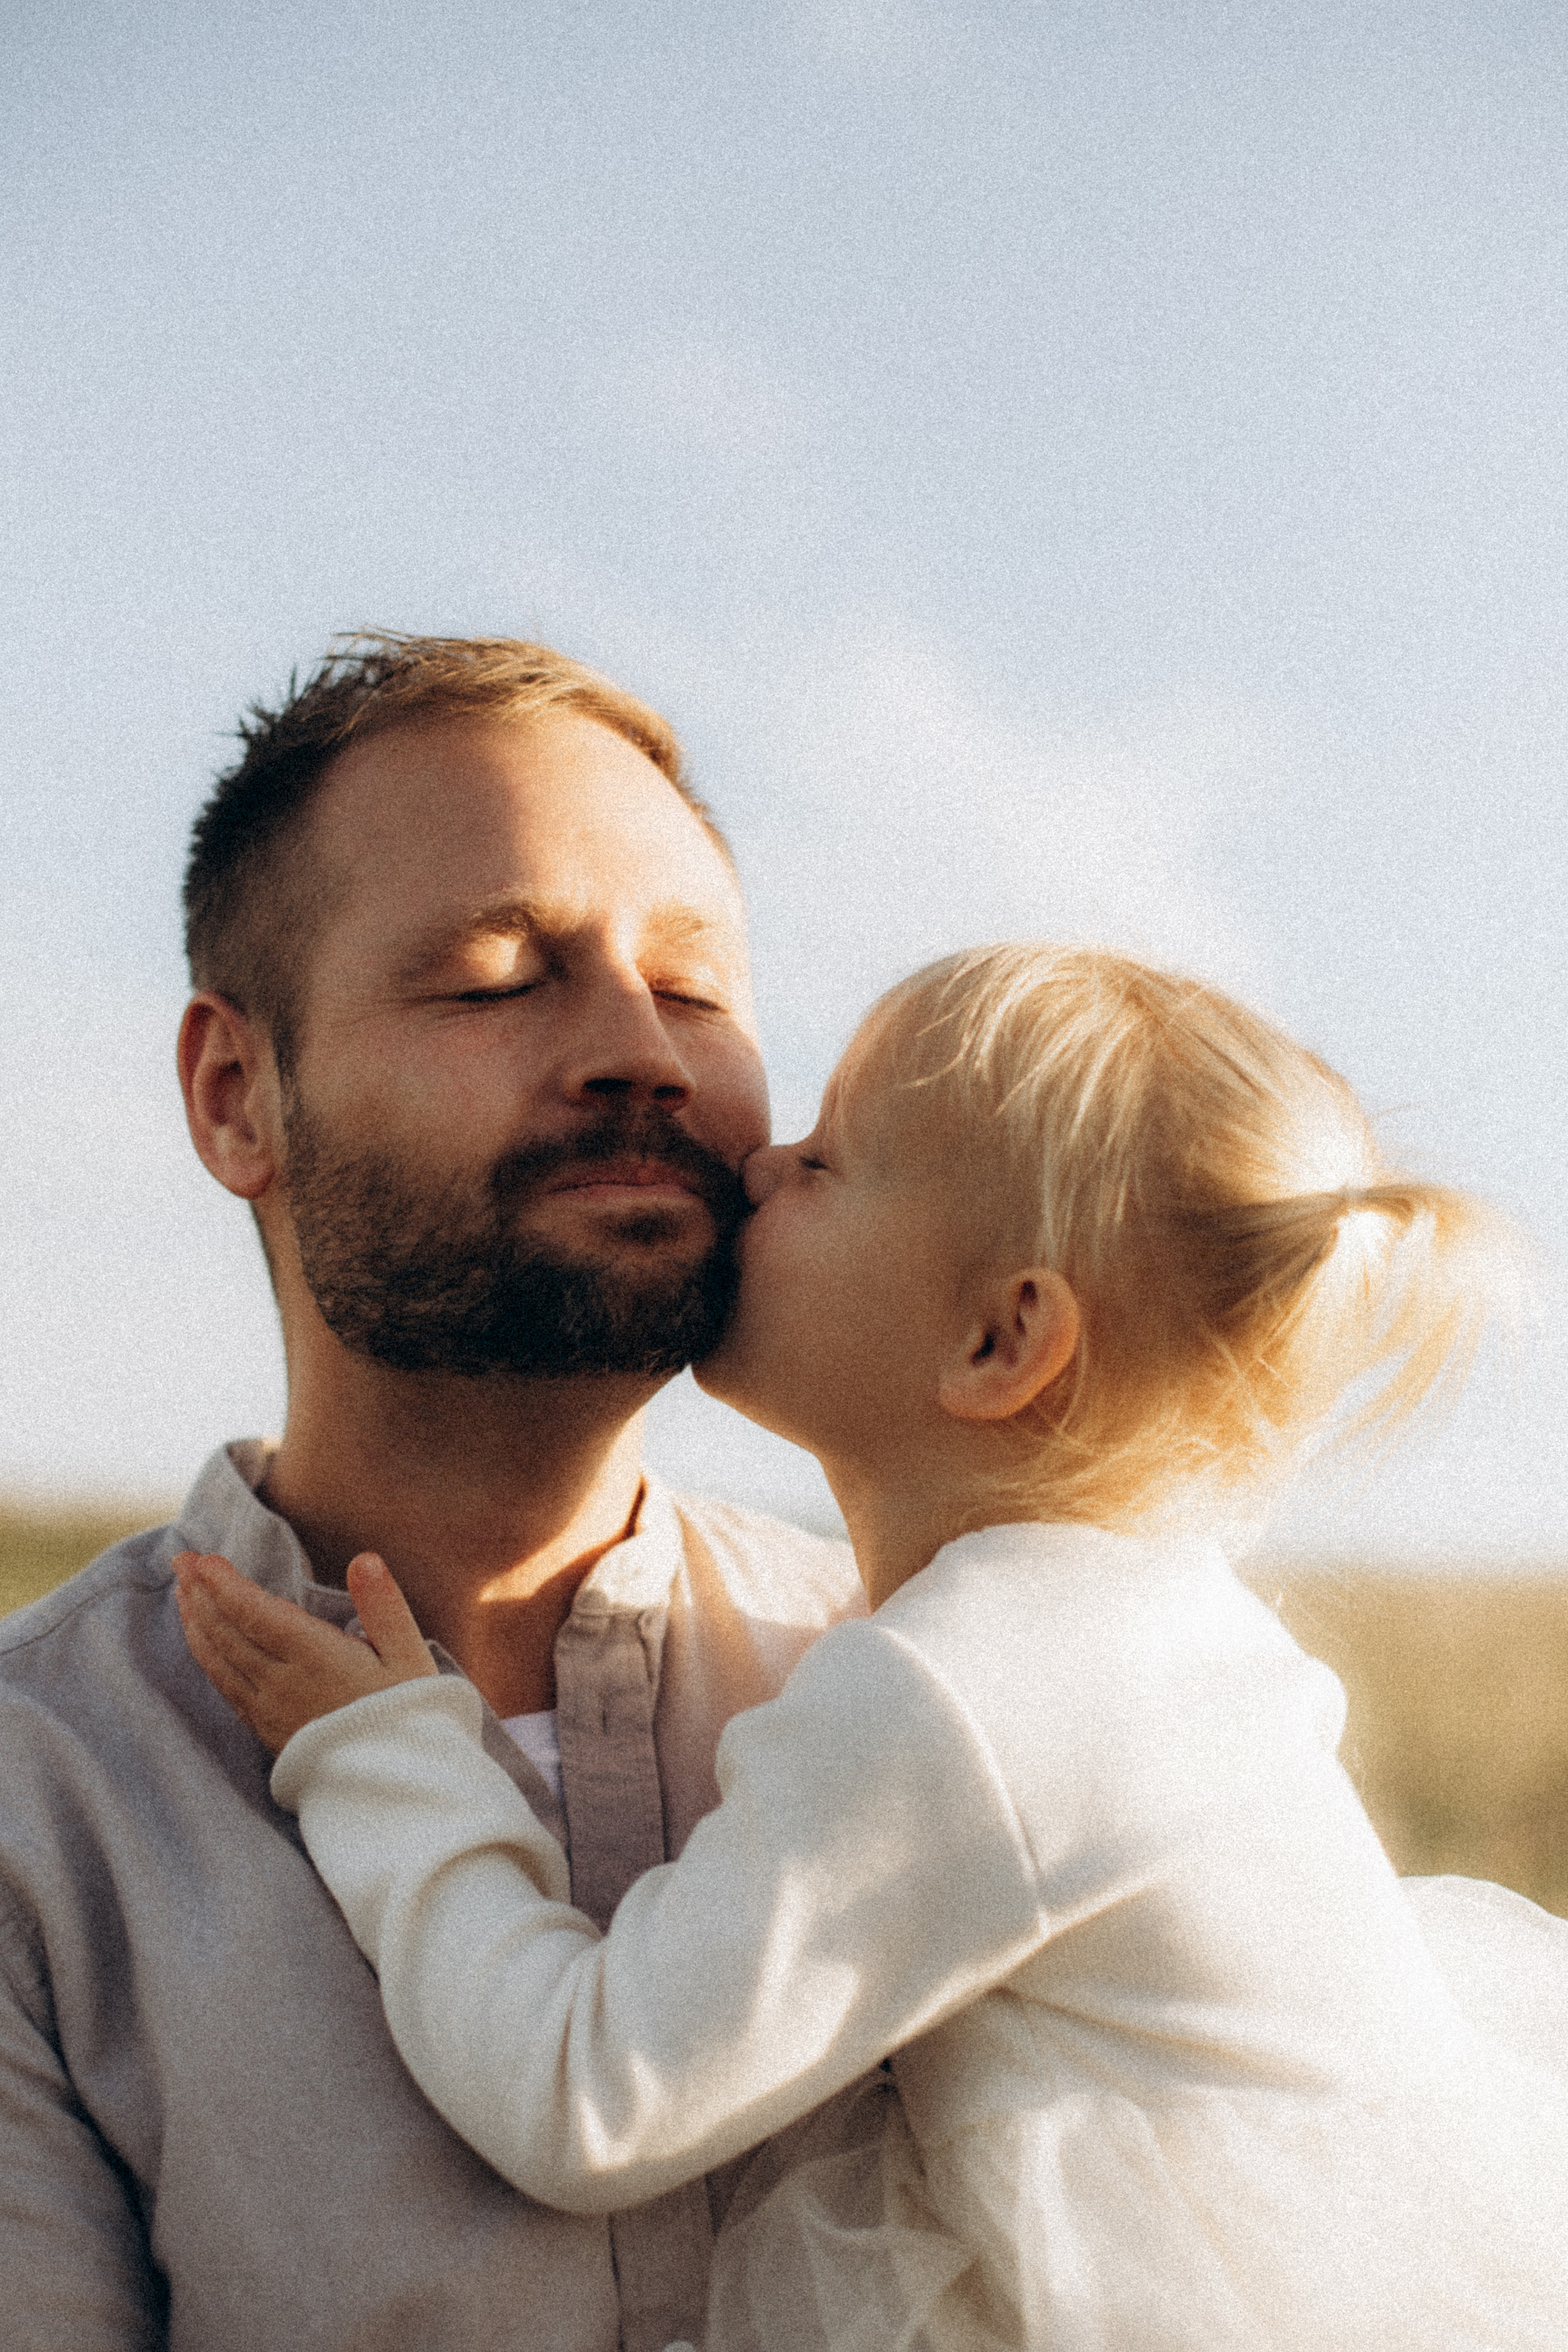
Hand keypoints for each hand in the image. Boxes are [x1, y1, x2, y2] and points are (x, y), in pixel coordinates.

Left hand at [174, 1549, 437, 1754]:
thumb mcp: (410, 1659)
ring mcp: (269, 1711)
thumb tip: (364, 1560)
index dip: (225, 1585)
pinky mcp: (267, 1732)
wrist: (395, 1793)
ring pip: (219, 1660)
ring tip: (182, 1592)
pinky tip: (203, 1643)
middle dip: (200, 1593)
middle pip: (227, 1633)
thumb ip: (384, 1607)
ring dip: (196, 1622)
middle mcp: (283, 1684)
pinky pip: (225, 1686)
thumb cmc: (410, 1720)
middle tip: (182, 1560)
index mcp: (317, 1658)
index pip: (256, 1613)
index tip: (204, 1559)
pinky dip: (207, 1656)